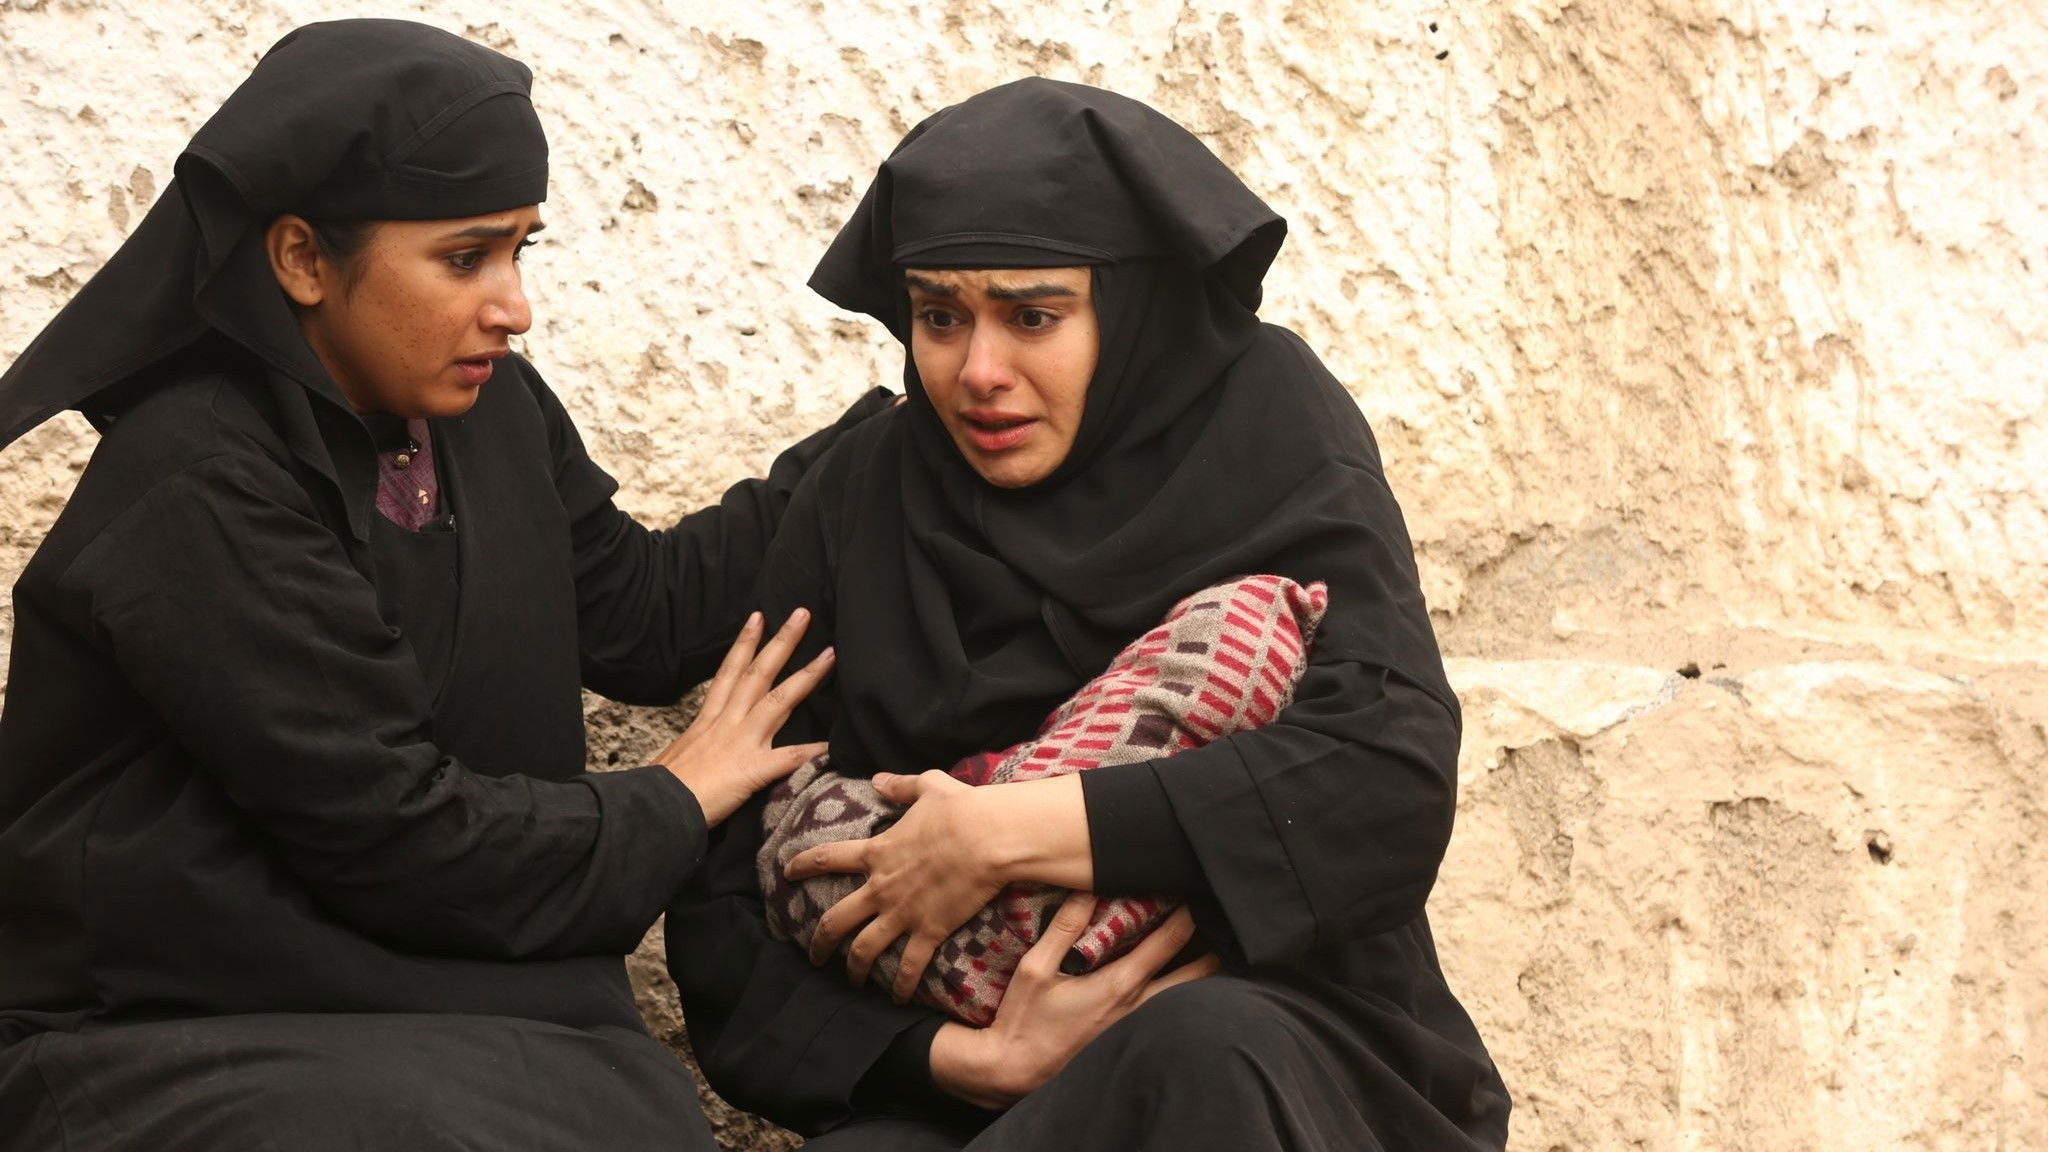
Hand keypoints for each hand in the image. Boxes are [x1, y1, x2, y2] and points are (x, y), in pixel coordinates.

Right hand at [653, 609, 831, 826]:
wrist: (653, 809)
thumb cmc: (659, 788)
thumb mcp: (677, 756)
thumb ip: (696, 746)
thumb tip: (701, 746)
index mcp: (707, 719)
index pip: (728, 672)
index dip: (744, 643)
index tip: (758, 618)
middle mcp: (726, 723)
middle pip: (757, 674)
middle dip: (781, 642)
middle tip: (802, 614)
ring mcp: (740, 743)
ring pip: (778, 701)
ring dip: (806, 676)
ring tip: (830, 654)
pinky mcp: (750, 770)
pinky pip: (788, 758)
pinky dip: (812, 751)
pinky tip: (834, 745)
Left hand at [785, 770, 1001, 1000]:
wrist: (988, 837)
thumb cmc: (961, 809)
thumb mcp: (928, 787)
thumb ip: (901, 786)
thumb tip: (879, 779)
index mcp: (877, 852)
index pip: (827, 858)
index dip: (803, 865)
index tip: (787, 873)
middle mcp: (881, 887)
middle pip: (836, 920)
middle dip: (820, 941)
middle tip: (813, 956)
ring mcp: (902, 912)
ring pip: (864, 949)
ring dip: (853, 969)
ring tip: (849, 983)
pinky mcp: (928, 931)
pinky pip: (909, 966)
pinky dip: (900, 986)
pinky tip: (897, 999)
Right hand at [928, 894, 1219, 1109]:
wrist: (1015, 1074)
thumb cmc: (1024, 1020)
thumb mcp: (1035, 968)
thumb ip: (1063, 927)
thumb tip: (1085, 888)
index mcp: (1120, 986)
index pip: (1169, 941)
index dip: (1189, 913)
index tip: (1198, 888)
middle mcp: (1140, 1008)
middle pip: (1199, 974)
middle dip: (1218, 945)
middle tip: (1230, 919)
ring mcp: (1141, 1029)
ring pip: (1190, 998)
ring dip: (1209, 973)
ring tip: (1225, 949)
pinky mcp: (1133, 1041)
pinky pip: (1172, 1014)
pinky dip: (1190, 996)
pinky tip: (1195, 987)